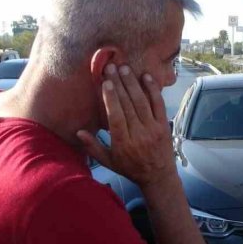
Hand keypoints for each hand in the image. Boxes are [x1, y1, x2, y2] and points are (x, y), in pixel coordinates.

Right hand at [77, 63, 174, 186]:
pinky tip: (146, 76)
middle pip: (128, 105)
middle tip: (111, 67)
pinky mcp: (164, 125)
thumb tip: (78, 132)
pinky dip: (153, 89)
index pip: (116, 117)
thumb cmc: (130, 168)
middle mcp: (139, 134)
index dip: (111, 98)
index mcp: (123, 143)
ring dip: (133, 83)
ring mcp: (153, 129)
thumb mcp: (109, 162)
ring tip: (125, 68)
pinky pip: (159, 104)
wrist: (158, 176)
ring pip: (142, 102)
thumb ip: (93, 147)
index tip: (106, 83)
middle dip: (119, 84)